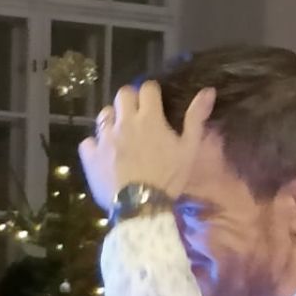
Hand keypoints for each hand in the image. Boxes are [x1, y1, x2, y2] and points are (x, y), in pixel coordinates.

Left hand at [78, 79, 215, 212]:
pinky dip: (93, 145)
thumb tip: (208, 91)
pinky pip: (87, 142)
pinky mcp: (91, 157)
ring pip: (103, 115)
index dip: (151, 92)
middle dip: (129, 100)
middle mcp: (124, 122)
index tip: (154, 102)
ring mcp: (105, 139)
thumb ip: (196, 119)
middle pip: (122, 94)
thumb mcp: (188, 149)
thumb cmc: (168, 179)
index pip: (147, 88)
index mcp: (149, 118)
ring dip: (112, 120)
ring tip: (119, 133)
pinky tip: (102, 153)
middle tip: (136, 115)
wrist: (141, 207)